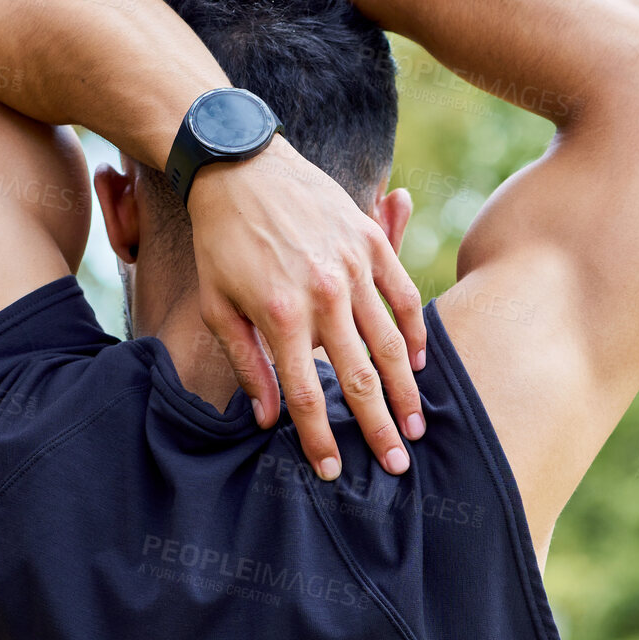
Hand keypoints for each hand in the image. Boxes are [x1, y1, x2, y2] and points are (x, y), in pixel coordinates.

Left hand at [189, 138, 426, 480]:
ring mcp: (352, 267)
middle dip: (378, 430)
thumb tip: (268, 419)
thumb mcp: (220, 306)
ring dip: (406, 390)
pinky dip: (415, 331)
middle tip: (396, 466)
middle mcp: (323, 295)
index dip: (320, 439)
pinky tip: (418, 361)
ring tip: (417, 425)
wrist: (240, 166)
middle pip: (359, 380)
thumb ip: (249, 365)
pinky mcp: (369, 242)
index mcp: (280, 317)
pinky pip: (404, 295)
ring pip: (389, 343)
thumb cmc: (221, 241)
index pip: (307, 394)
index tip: (333, 472)